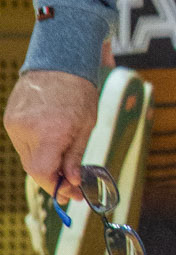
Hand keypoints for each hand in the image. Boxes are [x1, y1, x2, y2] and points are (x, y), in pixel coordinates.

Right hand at [4, 69, 98, 207]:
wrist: (59, 61)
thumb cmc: (78, 91)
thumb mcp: (85, 127)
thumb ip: (75, 157)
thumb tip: (71, 182)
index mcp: (49, 132)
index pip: (41, 172)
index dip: (55, 187)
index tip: (70, 193)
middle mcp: (27, 130)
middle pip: (33, 168)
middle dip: (52, 179)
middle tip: (70, 185)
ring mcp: (15, 123)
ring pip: (27, 156)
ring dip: (45, 162)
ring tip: (63, 160)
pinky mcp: (10, 118)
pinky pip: (22, 142)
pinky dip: (37, 147)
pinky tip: (50, 141)